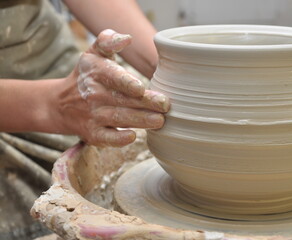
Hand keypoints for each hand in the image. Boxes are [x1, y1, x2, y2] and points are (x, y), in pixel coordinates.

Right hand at [53, 29, 169, 146]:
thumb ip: (107, 41)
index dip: (127, 83)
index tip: (141, 88)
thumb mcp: (93, 54)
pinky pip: (105, 137)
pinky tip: (132, 137)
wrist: (60, 103)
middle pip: (122, 99)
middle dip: (145, 103)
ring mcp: (93, 115)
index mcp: (96, 72)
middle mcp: (94, 95)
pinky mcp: (92, 133)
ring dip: (140, 120)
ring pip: (118, 118)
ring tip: (159, 121)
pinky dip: (117, 139)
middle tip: (165, 105)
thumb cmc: (86, 76)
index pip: (113, 77)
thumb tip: (126, 38)